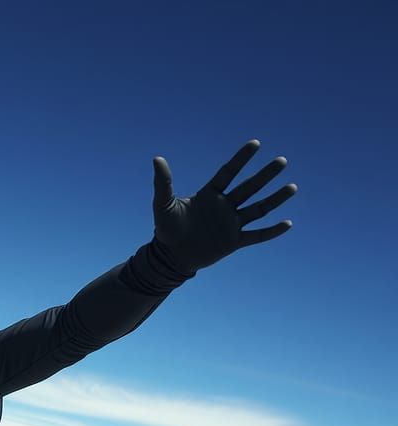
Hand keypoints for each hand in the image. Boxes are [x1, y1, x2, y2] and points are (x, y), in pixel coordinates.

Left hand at [151, 139, 297, 273]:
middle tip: (281, 161)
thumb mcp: (163, 205)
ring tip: (292, 186)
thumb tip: (157, 159)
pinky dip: (272, 231)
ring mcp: (230, 224)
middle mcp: (224, 207)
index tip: (256, 144)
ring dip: (275, 198)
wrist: (170, 257)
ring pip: (258, 209)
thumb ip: (163, 183)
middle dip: (265, 175)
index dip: (241, 159)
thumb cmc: (166, 229)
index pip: (228, 173)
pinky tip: (288, 223)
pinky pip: (257, 235)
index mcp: (210, 195)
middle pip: (249, 187)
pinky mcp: (233, 242)